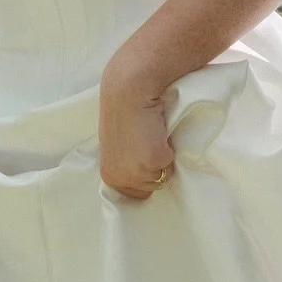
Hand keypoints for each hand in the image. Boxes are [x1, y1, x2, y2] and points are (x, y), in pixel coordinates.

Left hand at [98, 59, 175, 199]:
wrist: (131, 86)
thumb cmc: (126, 107)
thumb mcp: (120, 143)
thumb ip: (128, 160)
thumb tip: (144, 167)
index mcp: (107, 173)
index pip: (133, 195)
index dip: (143, 175)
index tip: (145, 155)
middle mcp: (117, 178)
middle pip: (150, 189)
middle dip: (155, 168)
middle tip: (151, 141)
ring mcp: (134, 173)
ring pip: (163, 179)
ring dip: (165, 160)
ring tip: (157, 134)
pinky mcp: (152, 163)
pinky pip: (173, 167)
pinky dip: (173, 150)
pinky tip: (163, 131)